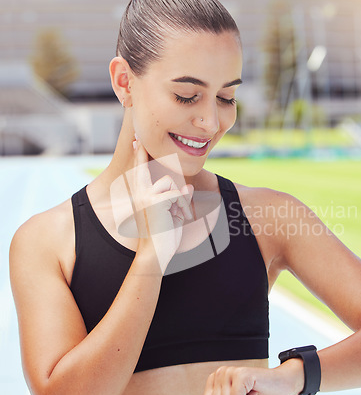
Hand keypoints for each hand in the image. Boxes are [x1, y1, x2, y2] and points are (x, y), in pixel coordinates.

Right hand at [110, 139, 193, 271]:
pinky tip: (182, 216)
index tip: (137, 141)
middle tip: (138, 140)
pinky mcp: (155, 201)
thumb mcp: (174, 215)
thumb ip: (179, 200)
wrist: (155, 254)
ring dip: (179, 198)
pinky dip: (183, 204)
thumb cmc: (163, 237)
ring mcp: (146, 197)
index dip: (140, 156)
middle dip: (145, 155)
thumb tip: (188, 187)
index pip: (142, 172)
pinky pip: (176, 193)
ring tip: (180, 214)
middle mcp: (140, 195)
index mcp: (142, 197)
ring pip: (169, 181)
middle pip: (148, 168)